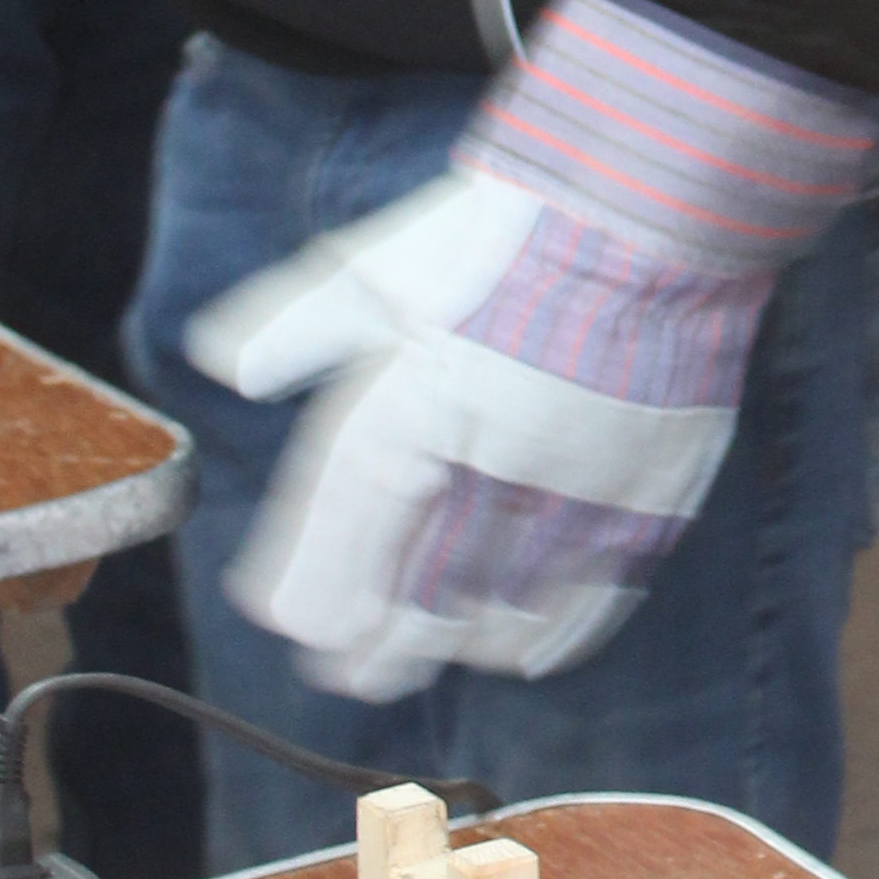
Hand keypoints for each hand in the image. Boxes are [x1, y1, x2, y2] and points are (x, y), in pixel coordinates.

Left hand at [192, 0, 878, 699]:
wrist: (654, 203)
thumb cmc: (510, 228)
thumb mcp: (385, 260)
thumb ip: (302, 320)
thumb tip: (224, 363)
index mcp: (422, 397)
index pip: (353, 523)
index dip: (316, 582)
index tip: (288, 622)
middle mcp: (499, 456)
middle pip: (423, 582)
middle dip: (377, 641)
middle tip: (347, 675)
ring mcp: (584, 481)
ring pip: (505, 600)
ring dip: (454, 643)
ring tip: (420, 664)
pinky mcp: (653, 490)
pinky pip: (599, 589)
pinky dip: (557, 633)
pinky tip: (521, 654)